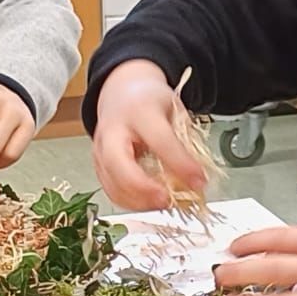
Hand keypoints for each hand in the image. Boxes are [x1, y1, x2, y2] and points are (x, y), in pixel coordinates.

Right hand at [91, 60, 204, 209]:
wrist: (122, 92)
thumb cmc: (150, 102)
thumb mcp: (175, 111)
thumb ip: (183, 142)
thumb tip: (195, 178)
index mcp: (139, 110)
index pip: (160, 140)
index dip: (181, 164)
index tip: (199, 180)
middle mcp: (113, 130)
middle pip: (119, 165)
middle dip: (144, 188)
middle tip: (168, 199)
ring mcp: (100, 149)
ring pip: (112, 183)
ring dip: (139, 201)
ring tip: (163, 202)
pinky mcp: (97, 165)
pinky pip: (110, 190)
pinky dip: (130, 202)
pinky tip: (149, 201)